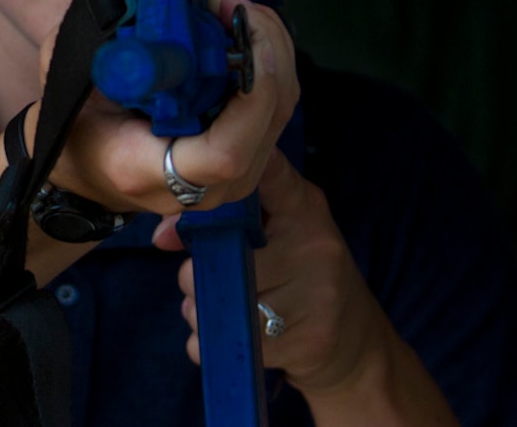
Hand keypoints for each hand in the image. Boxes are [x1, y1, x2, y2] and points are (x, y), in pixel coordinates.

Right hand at [45, 0, 298, 215]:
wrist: (84, 171)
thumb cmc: (76, 129)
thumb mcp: (72, 87)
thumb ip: (103, 52)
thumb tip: (138, 4)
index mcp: (148, 173)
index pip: (224, 154)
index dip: (249, 97)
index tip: (239, 36)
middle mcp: (200, 189)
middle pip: (267, 123)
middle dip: (265, 50)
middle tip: (234, 2)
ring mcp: (229, 181)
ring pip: (280, 112)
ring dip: (271, 49)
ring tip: (238, 7)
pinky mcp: (245, 160)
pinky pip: (274, 110)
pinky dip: (268, 63)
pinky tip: (243, 30)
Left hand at [165, 149, 390, 394]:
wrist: (355, 342)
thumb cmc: (302, 273)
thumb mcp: (279, 232)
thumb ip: (225, 220)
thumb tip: (161, 235)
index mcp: (305, 208)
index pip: (267, 173)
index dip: (226, 177)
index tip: (202, 187)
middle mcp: (315, 246)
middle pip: (226, 251)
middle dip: (197, 271)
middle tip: (202, 278)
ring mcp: (315, 295)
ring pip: (224, 300)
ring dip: (201, 309)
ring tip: (213, 306)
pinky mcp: (307, 340)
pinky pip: (230, 340)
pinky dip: (209, 342)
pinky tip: (222, 334)